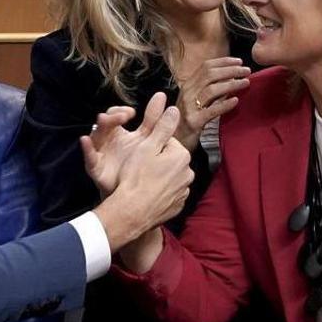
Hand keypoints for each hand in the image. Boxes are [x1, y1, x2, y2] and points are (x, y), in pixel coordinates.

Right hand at [89, 94, 194, 250]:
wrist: (133, 212)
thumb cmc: (136, 177)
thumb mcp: (147, 146)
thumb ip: (162, 126)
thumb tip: (174, 109)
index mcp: (182, 155)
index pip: (167, 142)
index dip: (152, 145)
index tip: (141, 152)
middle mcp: (188, 173)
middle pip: (170, 159)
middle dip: (157, 161)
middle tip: (139, 167)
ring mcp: (184, 191)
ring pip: (170, 177)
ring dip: (159, 177)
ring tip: (142, 182)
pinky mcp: (178, 206)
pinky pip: (169, 193)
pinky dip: (160, 192)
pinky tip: (147, 194)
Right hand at [174, 57, 250, 149]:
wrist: (173, 140)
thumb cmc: (187, 119)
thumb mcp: (194, 100)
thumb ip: (208, 88)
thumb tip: (230, 77)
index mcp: (188, 85)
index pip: (206, 66)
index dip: (224, 62)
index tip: (239, 61)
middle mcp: (187, 93)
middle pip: (210, 75)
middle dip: (231, 70)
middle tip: (246, 71)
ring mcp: (189, 107)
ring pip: (212, 90)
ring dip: (231, 84)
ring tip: (245, 83)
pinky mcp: (194, 121)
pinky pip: (212, 110)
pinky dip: (225, 104)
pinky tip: (236, 101)